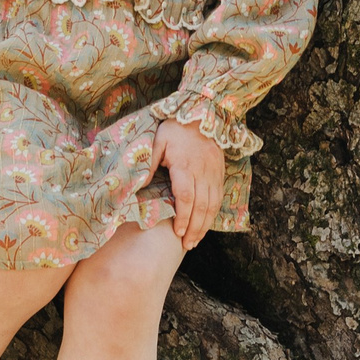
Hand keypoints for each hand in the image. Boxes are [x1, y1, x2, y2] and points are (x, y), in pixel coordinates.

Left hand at [150, 118, 225, 249]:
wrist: (202, 114)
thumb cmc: (175, 129)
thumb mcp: (157, 141)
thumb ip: (149, 164)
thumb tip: (139, 186)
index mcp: (185, 165)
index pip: (185, 196)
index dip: (183, 216)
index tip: (178, 231)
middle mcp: (202, 172)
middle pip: (201, 206)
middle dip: (194, 228)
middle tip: (187, 245)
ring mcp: (214, 173)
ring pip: (212, 205)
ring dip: (205, 225)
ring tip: (195, 241)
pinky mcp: (220, 173)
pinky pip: (219, 198)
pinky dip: (213, 214)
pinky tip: (206, 225)